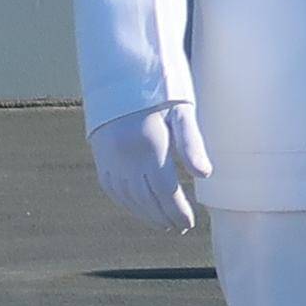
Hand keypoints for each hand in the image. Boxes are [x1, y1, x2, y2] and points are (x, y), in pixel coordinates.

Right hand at [89, 101, 211, 234]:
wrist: (120, 77)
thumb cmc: (159, 94)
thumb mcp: (182, 112)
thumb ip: (192, 144)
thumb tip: (205, 174)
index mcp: (150, 146)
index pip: (165, 191)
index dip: (177, 211)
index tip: (189, 223)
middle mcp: (126, 156)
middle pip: (146, 198)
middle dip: (164, 217)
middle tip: (180, 229)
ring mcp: (110, 158)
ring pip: (128, 197)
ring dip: (146, 214)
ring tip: (163, 225)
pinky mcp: (100, 156)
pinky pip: (112, 188)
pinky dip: (126, 203)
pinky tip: (139, 209)